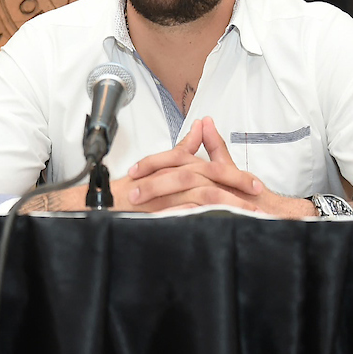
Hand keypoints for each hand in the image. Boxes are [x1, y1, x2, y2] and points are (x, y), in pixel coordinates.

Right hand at [31, 121, 261, 212]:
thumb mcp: (155, 170)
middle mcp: (167, 174)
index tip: (254, 184)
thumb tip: (198, 132)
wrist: (93, 202)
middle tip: (259, 193)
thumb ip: (179, 151)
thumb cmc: (122, 190)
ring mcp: (161, 189)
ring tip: (250, 212)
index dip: (231, 173)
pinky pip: (183, 208)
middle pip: (208, 173)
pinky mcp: (155, 205)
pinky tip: (223, 221)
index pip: (206, 165)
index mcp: (170, 166)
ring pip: (201, 190)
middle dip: (236, 182)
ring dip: (227, 200)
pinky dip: (205, 214)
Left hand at [126, 117, 313, 217]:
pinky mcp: (225, 209)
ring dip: (162, 197)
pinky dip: (182, 214)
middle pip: (180, 171)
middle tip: (131, 189)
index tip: (134, 171)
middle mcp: (214, 176)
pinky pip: (200, 210)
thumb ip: (214, 147)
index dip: (154, 163)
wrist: (276, 213)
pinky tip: (163, 219)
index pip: (178, 159)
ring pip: (188, 189)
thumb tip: (204, 122)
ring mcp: (220, 192)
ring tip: (140, 205)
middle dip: (153, 179)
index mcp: (210, 166)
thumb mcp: (228, 168)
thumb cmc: (250, 193)